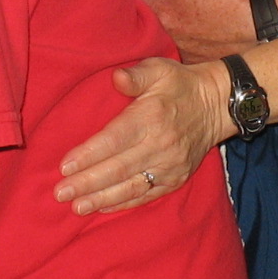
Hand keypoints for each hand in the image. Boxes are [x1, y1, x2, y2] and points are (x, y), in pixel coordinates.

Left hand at [55, 58, 233, 213]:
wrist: (217, 106)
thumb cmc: (179, 85)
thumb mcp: (159, 69)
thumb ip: (136, 75)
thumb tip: (117, 78)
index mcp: (151, 117)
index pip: (114, 140)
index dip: (89, 155)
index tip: (65, 166)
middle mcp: (160, 145)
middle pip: (117, 168)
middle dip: (86, 182)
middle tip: (60, 193)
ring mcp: (169, 166)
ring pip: (130, 187)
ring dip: (101, 198)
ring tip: (76, 206)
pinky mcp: (176, 179)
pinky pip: (146, 195)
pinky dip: (124, 204)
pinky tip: (103, 208)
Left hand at [130, 0, 255, 61]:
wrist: (254, 19)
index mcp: (164, 13)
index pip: (135, 7)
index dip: (133, 3)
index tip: (132, 2)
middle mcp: (169, 36)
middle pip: (147, 30)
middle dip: (146, 23)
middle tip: (153, 15)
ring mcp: (182, 52)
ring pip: (163, 44)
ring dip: (164, 37)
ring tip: (176, 28)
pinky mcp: (195, 63)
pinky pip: (179, 55)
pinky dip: (180, 48)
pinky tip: (189, 41)